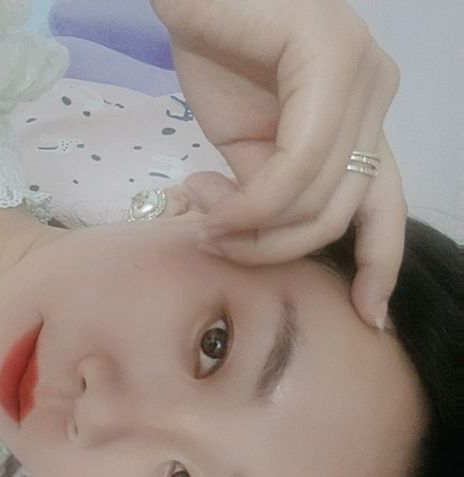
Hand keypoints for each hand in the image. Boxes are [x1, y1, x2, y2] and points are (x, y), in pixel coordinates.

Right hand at [151, 0, 404, 329]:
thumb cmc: (213, 49)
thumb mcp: (245, 140)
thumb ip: (271, 185)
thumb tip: (257, 236)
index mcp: (362, 115)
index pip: (385, 202)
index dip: (381, 263)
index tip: (365, 314)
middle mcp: (376, 92)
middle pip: (343, 212)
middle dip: (273, 249)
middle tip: (214, 243)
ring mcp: (361, 71)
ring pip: (321, 195)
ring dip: (251, 227)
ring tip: (203, 218)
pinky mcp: (331, 55)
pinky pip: (298, 162)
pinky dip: (250, 199)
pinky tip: (210, 197)